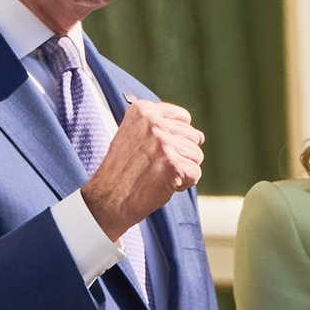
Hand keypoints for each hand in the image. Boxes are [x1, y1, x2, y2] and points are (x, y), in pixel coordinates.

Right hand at [82, 98, 203, 239]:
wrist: (108, 199)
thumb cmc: (123, 170)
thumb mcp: (135, 135)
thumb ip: (166, 128)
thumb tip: (201, 136)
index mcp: (142, 110)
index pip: (183, 117)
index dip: (174, 138)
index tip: (153, 150)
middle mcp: (153, 122)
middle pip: (192, 136)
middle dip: (180, 154)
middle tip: (153, 165)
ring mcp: (163, 143)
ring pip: (196, 155)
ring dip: (182, 170)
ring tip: (157, 175)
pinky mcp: (172, 164)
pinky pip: (195, 173)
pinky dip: (183, 184)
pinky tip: (163, 185)